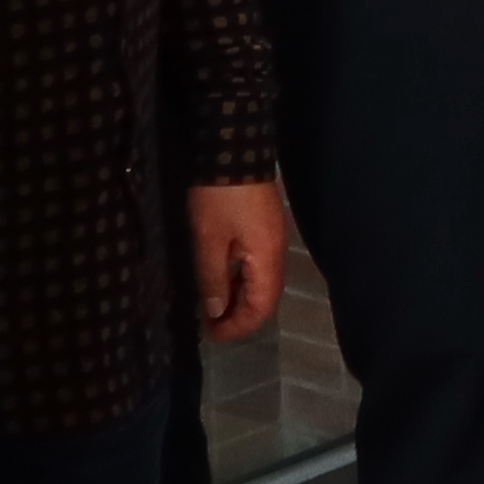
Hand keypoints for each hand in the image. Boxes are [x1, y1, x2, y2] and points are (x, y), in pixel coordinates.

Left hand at [189, 180, 285, 342]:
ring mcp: (272, 240)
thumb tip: (215, 311)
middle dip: (238, 317)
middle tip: (207, 325)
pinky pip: (256, 266)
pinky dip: (239, 280)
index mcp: (267, 259)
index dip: (237, 327)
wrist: (233, 149)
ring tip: (209, 307)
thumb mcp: (208, 239)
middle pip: (265, 299)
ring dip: (237, 299)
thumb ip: (213, 278)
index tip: (210, 335)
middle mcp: (276, 254)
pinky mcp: (264, 229)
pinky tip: (219, 281)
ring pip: (260, 283)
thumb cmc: (219, 197)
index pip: (261, 308)